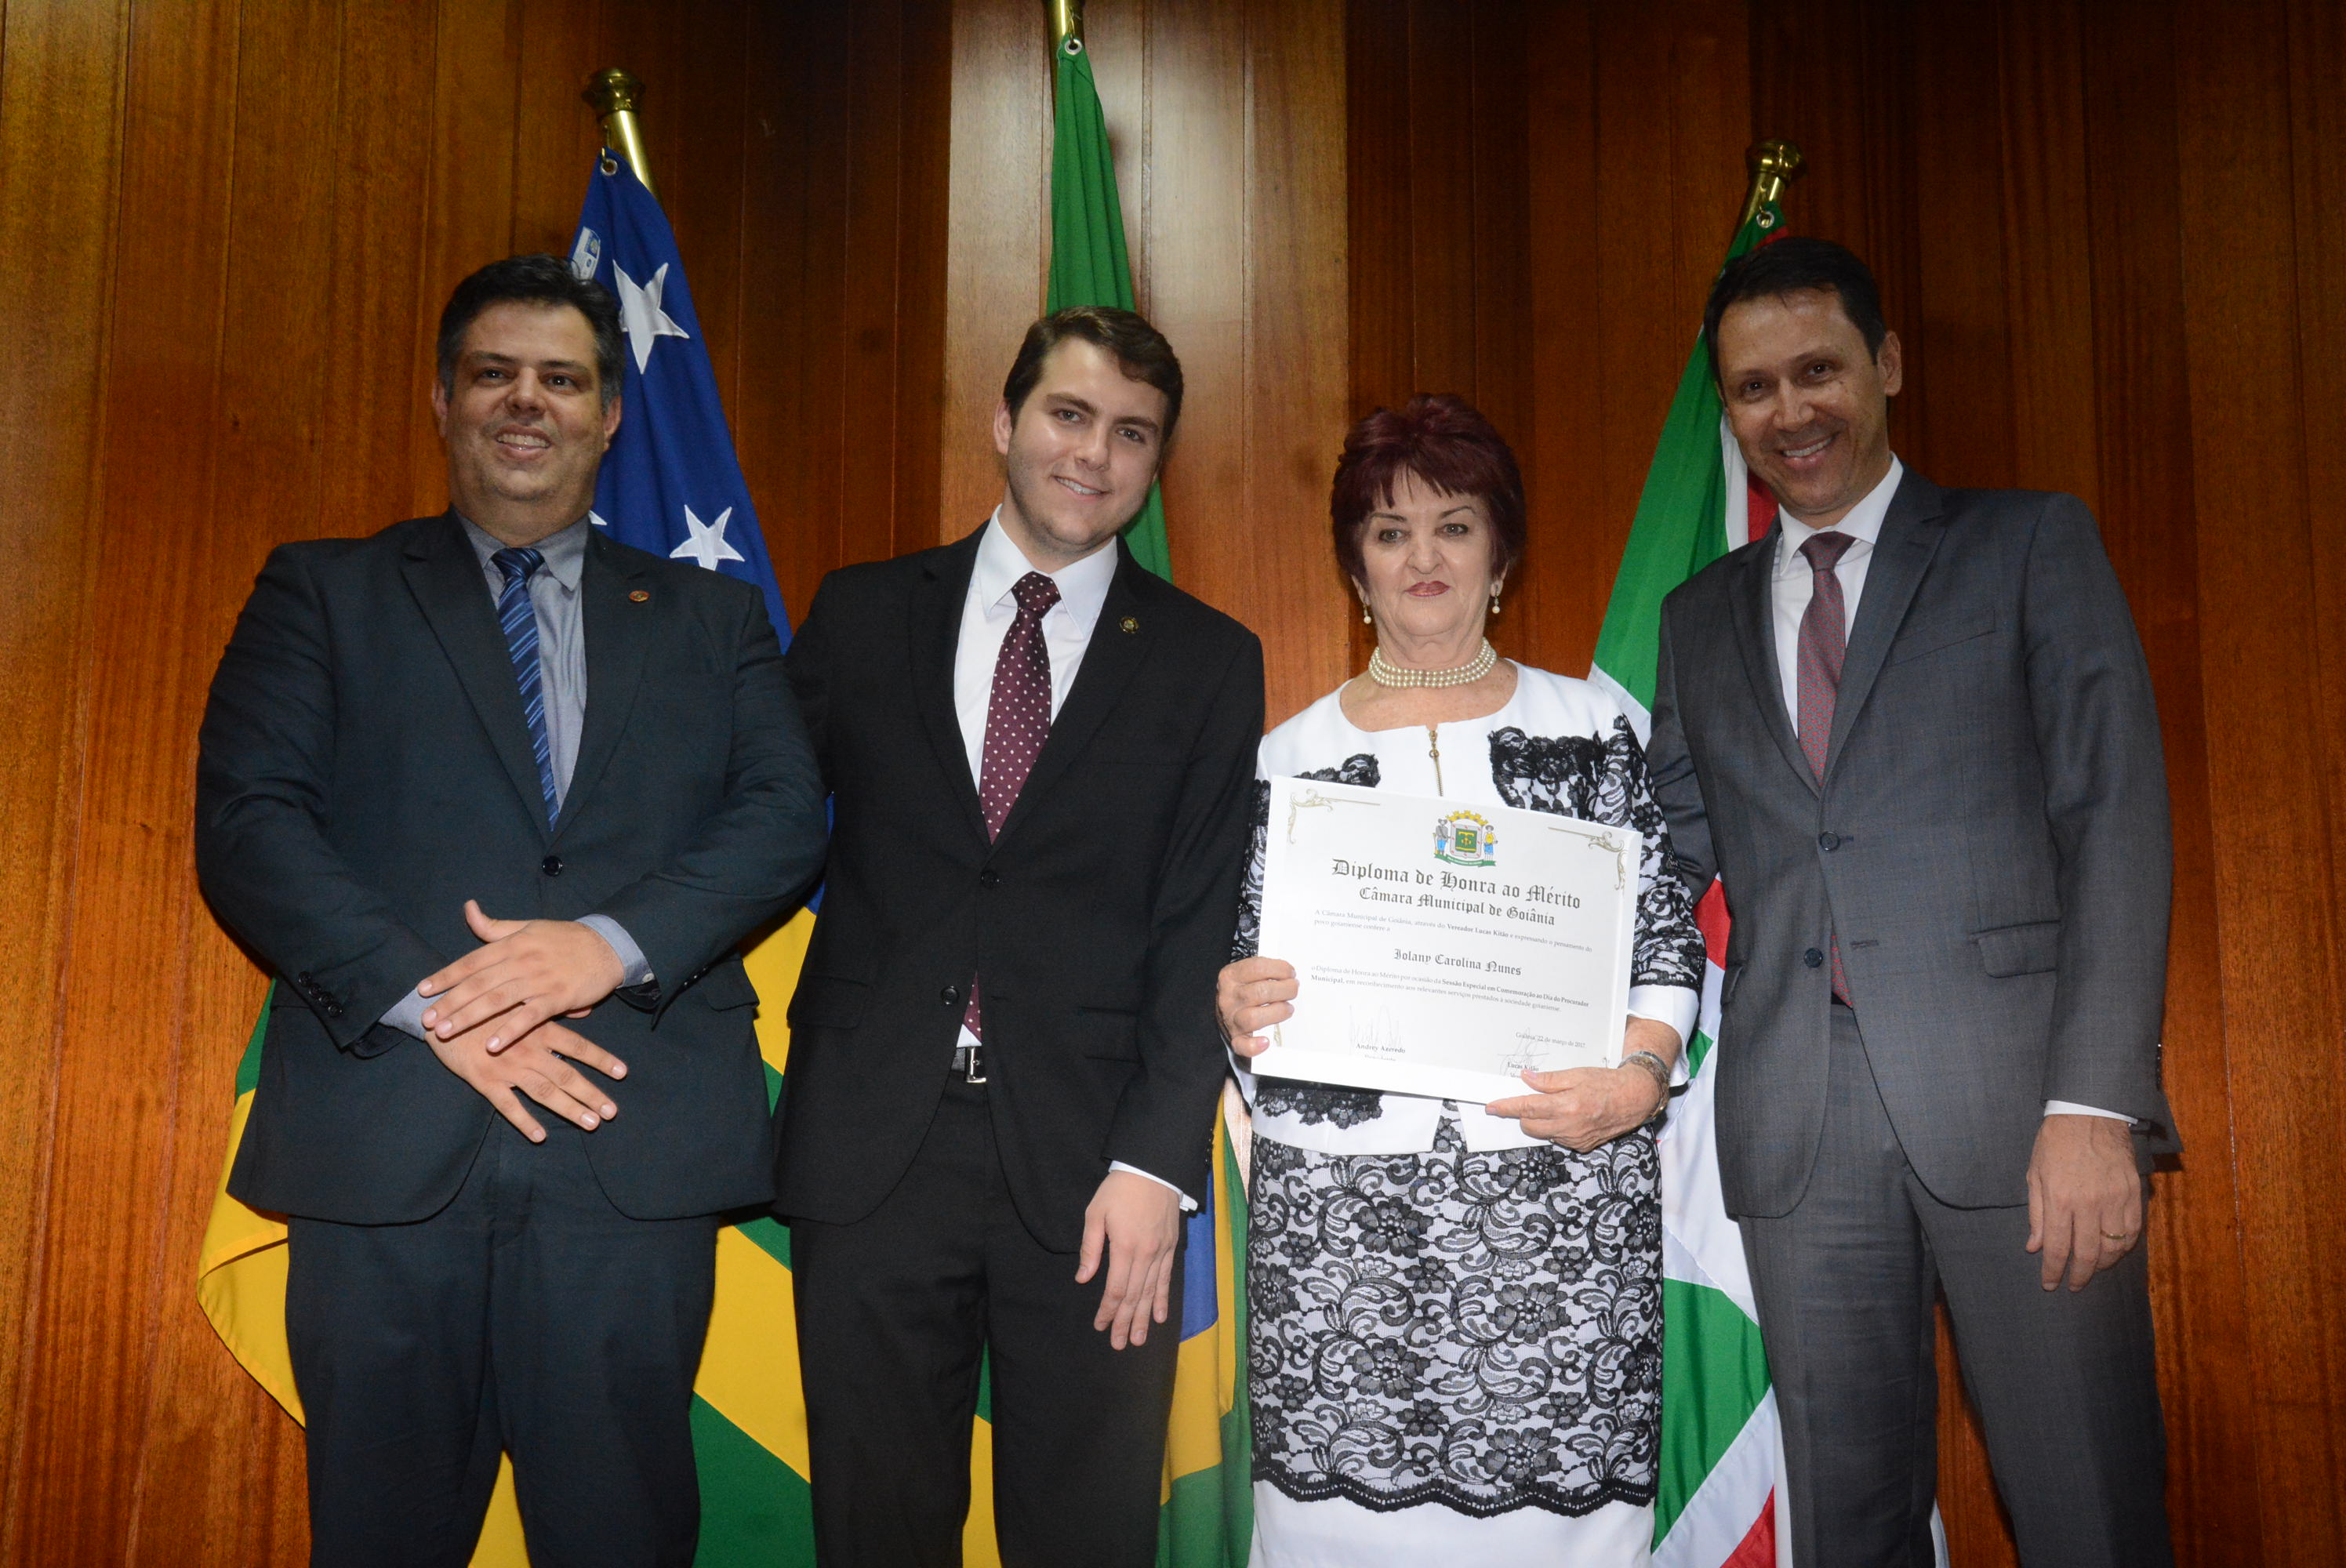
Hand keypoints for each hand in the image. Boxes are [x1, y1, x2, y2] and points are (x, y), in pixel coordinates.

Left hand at [419, 900, 625, 1048]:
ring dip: (469, 1017)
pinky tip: (492, 1045)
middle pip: (478, 984)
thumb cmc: (565, 938)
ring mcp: (539, 980)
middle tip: (426, 1020)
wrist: (608, 947)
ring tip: (445, 1032)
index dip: (445, 976)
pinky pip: (529, 1017)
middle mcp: (521, 961)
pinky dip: (510, 1031)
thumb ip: (494, 926)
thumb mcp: (528, 926)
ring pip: (497, 1001)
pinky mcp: (558, 998)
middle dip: (449, 1002)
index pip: (471, 961)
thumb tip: (467, 908)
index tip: (422, 990)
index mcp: (512, 944)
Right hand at [425, 1016, 627, 1143]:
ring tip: (591, 1123)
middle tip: (611, 1113)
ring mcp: (507, 1067)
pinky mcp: (484, 1081)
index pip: (578, 1046)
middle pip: (567, 1075)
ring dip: (569, 1109)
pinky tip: (540, 1135)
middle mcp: (529, 1049)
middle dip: (591, 1094)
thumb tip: (587, 1009)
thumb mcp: (520, 1000)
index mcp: (539, 1028)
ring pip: (544, 1092)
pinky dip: (524, 1121)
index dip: (601, 1059)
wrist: (442, 1011)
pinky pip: (507, 1105)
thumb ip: (554, 1007)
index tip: (623, 1073)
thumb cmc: (484, 1005)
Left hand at [1075, 1170, 1182, 1349]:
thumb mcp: (1095, 1213)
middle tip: (1118, 1345)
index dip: (1108, 1311)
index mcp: (1125, 1247)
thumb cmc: (1119, 1190)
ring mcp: (1161, 1252)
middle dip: (1125, 1322)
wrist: (1153, 1169)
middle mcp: (1146, 1255)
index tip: (1100, 1326)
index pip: (1116, 1289)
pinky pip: (1166, 1279)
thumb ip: (1091, 1248)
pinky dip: (1162, 1299)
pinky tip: (1160, 1317)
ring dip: (1144, 1318)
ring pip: (1151, 1292)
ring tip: (1138, 1340)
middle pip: (1135, 1296)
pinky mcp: (1171, 1248)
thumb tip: (1084, 1278)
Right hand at [1218, 956, 1296, 1057]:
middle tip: (1293, 989)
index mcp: (1231, 976)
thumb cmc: (1241, 990)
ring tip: (1288, 1008)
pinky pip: (1242, 1045)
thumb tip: (1289, 975)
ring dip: (1277, 1012)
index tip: (1291, 973)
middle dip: (1285, 989)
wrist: (1223, 1011)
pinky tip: (1266, 1041)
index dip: (1280, 969)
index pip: (1258, 967)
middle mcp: (1229, 997)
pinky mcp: (1235, 1037)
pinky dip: (1255, 1046)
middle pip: (1260, 992)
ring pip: (1254, 1018)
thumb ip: (1263, 971)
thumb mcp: (1245, 974)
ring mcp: (1231, 1018)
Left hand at [1486, 1066, 1663, 1149]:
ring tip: (1557, 1106)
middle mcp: (1569, 1127)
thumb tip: (1526, 1078)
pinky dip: (1556, 1129)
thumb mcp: (1577, 1074)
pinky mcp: (1582, 1146)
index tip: (1492, 1107)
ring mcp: (1576, 1140)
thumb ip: (1548, 1080)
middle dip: (1524, 1115)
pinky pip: (1558, 1139)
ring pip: (1543, 1134)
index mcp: (1566, 1106)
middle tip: (1532, 1100)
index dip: (1506, 1107)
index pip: (1527, 1108)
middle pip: (1529, 1126)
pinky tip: (1569, 1116)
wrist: (1634, 1099)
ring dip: (1541, 1122)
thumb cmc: (1607, 1084)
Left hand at [2026, 1113, 2141, 1290]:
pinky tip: (2114, 1251)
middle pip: (2088, 1254)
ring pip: (2114, 1247)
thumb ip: (2037, 1214)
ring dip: (2103, 1264)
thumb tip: (2035, 1247)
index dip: (2053, 1271)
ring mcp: (2115, 1199)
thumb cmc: (2056, 1142)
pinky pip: (2133, 1231)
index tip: (2051, 1284)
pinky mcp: (2133, 1194)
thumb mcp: (2035, 1174)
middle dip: (2080, 1275)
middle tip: (2074, 1285)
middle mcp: (2089, 1204)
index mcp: (2060, 1199)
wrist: (2090, 1114)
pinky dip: (2124, 1246)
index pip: (2057, 1247)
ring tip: (2093, 1269)